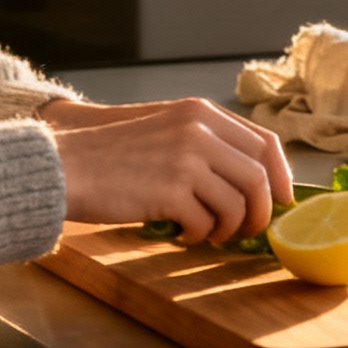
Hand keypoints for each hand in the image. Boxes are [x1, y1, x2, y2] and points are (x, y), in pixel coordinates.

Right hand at [45, 98, 293, 243]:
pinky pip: (206, 223)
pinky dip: (200, 235)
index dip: (280, 174)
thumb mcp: (165, 130)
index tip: (281, 198)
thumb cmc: (111, 156)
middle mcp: (199, 130)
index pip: (264, 141)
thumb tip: (250, 180)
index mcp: (200, 112)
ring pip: (238, 204)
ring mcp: (187, 159)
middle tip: (249, 230)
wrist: (66, 166)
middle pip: (259, 175)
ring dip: (230, 228)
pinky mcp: (171, 191)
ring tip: (211, 235)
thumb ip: (205, 143)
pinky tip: (183, 235)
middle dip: (262, 210)